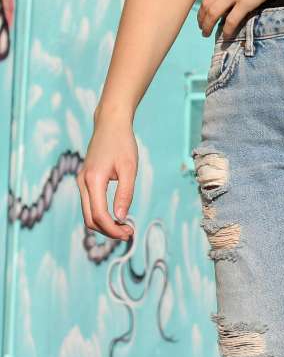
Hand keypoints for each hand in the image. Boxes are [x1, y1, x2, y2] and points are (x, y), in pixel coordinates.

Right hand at [78, 111, 137, 240]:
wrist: (110, 123)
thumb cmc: (123, 142)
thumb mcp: (129, 167)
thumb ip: (125, 192)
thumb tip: (121, 217)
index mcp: (93, 180)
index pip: (99, 215)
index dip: (113, 229)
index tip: (129, 233)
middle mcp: (83, 183)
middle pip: (90, 219)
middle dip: (108, 230)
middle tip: (129, 233)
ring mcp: (82, 181)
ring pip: (88, 212)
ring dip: (104, 223)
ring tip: (125, 226)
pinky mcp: (85, 179)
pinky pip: (90, 203)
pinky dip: (101, 213)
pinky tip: (117, 214)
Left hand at [199, 0, 283, 37]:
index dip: (204, 0)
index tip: (206, 7)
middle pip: (205, 3)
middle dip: (201, 16)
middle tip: (201, 25)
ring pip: (212, 13)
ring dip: (207, 25)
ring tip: (206, 33)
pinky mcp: (247, 2)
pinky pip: (231, 20)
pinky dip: (226, 30)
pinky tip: (225, 37)